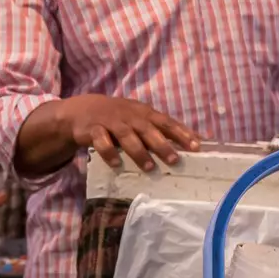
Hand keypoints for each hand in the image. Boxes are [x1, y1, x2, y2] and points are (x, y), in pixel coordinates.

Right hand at [61, 95, 198, 170]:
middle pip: (148, 129)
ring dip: (138, 151)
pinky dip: (109, 152)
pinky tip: (116, 164)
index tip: (196, 146)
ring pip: (126, 136)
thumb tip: (192, 142)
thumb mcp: (138, 118)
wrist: (82, 110)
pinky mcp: (93, 129)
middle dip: (161, 144)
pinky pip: (101, 141)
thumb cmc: (119, 118)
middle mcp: (129, 116)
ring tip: (149, 167)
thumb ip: (159, 129)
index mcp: (143, 112)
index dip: (181, 133)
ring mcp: (111, 121)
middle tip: (175, 160)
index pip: (166, 121)